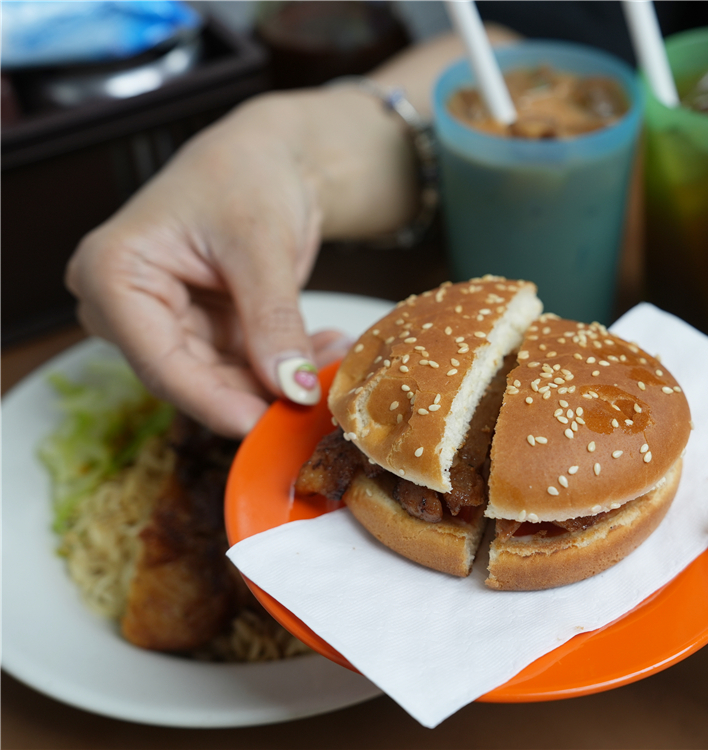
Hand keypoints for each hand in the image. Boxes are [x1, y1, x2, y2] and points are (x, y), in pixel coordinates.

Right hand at [65, 88, 413, 437]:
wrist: (270, 154)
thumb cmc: (247, 172)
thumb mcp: (261, 244)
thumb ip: (273, 318)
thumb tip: (291, 387)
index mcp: (112, 273)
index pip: (158, 360)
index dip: (213, 399)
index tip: (262, 425)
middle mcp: (127, 305)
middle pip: (189, 377)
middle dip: (255, 393)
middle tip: (316, 402)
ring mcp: (165, 320)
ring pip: (222, 379)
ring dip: (280, 380)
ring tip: (337, 363)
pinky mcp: (202, 329)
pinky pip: (243, 366)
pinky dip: (286, 365)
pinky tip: (329, 352)